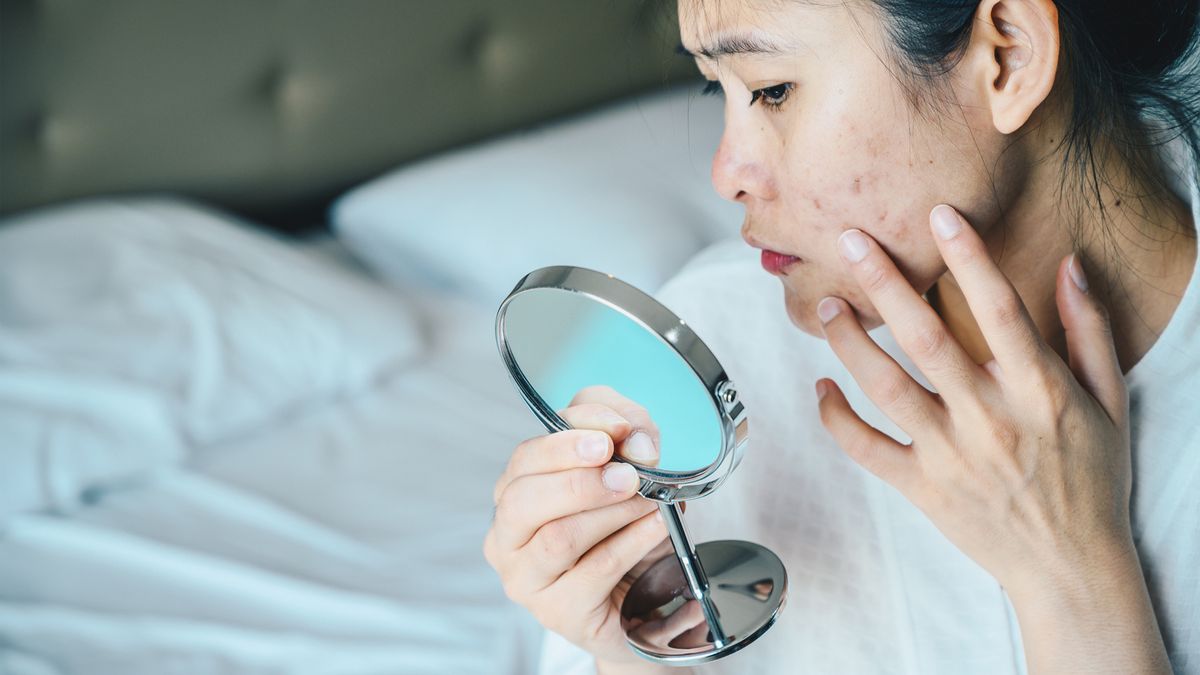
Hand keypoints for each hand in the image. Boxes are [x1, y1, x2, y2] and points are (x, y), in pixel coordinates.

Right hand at [483, 385, 669, 664]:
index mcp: (513, 493)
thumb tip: (635, 436)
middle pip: (523, 501)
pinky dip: (632, 542)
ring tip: (650, 499)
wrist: (644, 595)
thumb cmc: (622, 525)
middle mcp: (508, 538)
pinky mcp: (559, 613)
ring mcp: (527, 580)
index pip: (526, 458)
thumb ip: (624, 430)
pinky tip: (656, 526)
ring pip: (558, 537)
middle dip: (580, 481)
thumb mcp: (623, 464)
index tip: (614, 434)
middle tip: (628, 474)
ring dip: (612, 512)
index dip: (568, 441)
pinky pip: (595, 571)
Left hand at [814, 204, 1131, 597]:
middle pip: (927, 339)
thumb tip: (1070, 264)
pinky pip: (867, 448)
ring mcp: (950, 455)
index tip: (940, 214)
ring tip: (826, 306)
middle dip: (885, 283)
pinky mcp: (921, 487)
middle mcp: (990, 418)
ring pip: (887, 387)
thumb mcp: (1109, 402)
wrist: (1071, 567)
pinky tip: (822, 388)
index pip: (1001, 309)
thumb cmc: (1091, 480)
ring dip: (849, 343)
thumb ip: (1088, 331)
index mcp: (1039, 391)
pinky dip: (837, 419)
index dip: (969, 257)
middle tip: (848, 240)